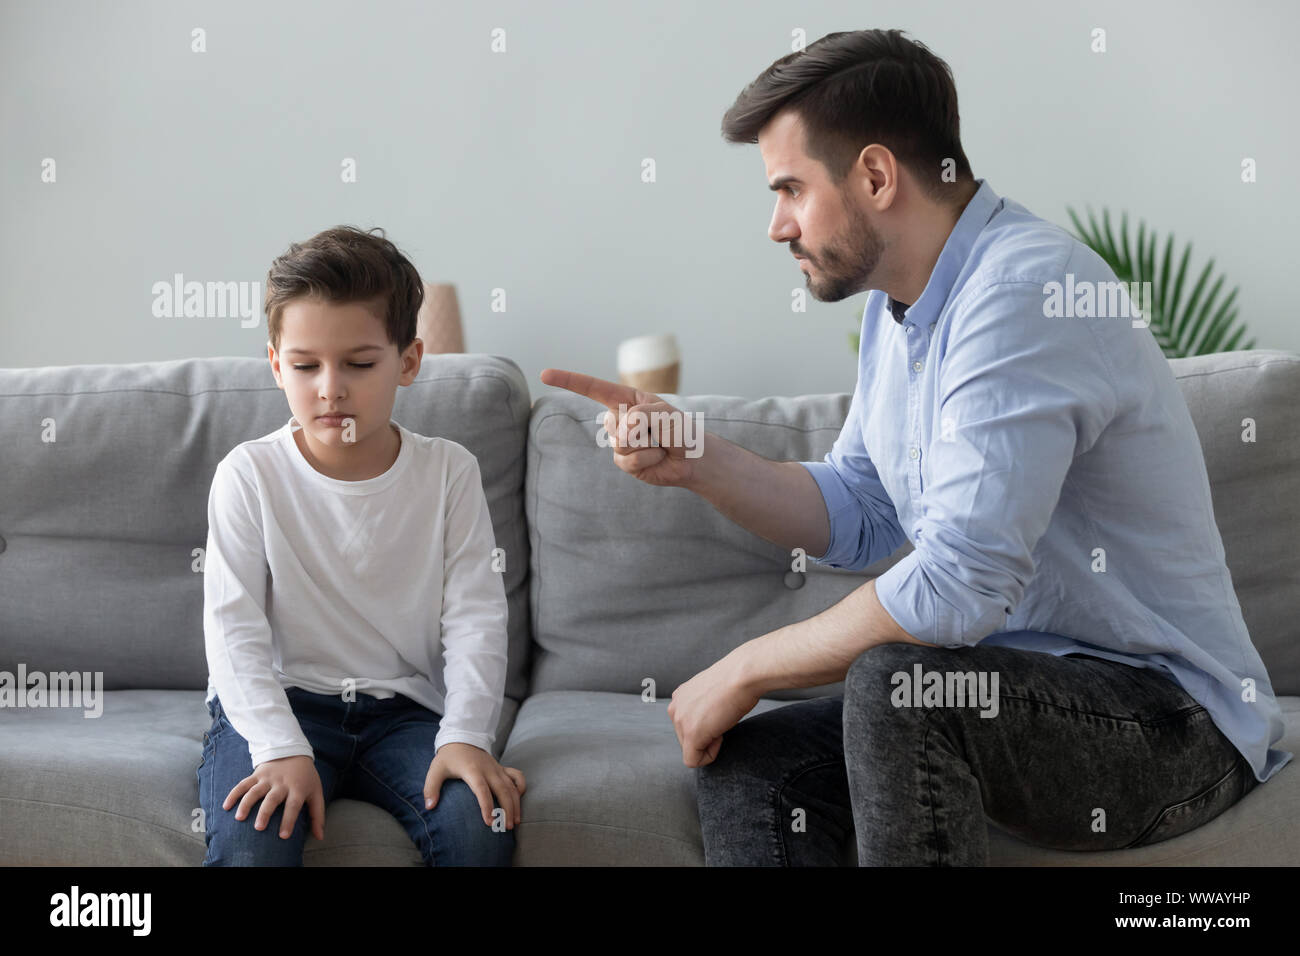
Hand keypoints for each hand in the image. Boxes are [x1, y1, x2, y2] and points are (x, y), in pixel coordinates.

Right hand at [223, 754, 324, 839]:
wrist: (293, 752)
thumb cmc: (306, 778)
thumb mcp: (316, 793)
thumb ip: (317, 815)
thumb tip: (320, 837)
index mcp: (297, 788)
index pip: (293, 805)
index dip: (289, 820)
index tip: (283, 836)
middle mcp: (282, 783)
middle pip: (272, 798)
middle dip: (265, 813)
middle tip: (259, 828)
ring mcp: (268, 778)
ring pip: (255, 791)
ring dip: (246, 804)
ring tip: (239, 818)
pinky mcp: (257, 775)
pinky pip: (243, 784)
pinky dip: (234, 794)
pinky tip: (226, 806)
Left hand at [424, 742, 525, 829]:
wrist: (462, 738)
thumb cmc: (448, 758)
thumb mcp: (435, 770)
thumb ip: (431, 788)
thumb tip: (429, 806)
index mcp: (472, 770)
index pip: (482, 790)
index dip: (486, 806)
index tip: (489, 822)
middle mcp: (488, 769)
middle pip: (502, 790)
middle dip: (507, 809)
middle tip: (506, 827)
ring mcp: (497, 768)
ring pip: (512, 786)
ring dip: (515, 804)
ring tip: (515, 822)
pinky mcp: (502, 768)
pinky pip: (517, 776)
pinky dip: (521, 787)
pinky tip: (519, 800)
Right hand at [539, 368, 698, 487]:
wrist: (693, 459)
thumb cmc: (680, 430)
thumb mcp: (664, 413)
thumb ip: (640, 416)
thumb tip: (621, 434)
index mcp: (626, 399)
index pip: (593, 388)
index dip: (568, 380)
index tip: (544, 374)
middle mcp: (619, 419)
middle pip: (613, 421)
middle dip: (641, 427)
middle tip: (660, 431)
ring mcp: (620, 442)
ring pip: (620, 442)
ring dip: (646, 445)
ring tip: (659, 445)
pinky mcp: (624, 462)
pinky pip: (627, 460)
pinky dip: (648, 459)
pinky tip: (657, 458)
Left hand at [667, 652, 762, 767]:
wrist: (743, 675)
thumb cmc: (736, 680)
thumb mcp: (712, 692)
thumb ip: (702, 706)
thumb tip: (708, 721)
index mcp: (679, 697)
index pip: (687, 725)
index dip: (707, 726)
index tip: (720, 713)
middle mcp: (675, 708)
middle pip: (686, 740)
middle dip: (706, 737)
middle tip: (723, 719)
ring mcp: (681, 721)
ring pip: (690, 750)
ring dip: (709, 744)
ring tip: (722, 722)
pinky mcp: (691, 735)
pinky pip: (693, 761)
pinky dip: (709, 756)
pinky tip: (720, 736)